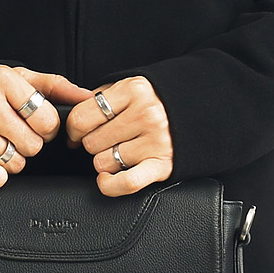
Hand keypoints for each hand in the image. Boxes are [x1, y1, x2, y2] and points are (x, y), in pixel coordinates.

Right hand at [0, 65, 94, 186]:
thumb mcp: (24, 81)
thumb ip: (58, 88)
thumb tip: (90, 98)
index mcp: (3, 80)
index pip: (47, 120)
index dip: (47, 127)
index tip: (34, 122)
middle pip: (33, 144)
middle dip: (29, 143)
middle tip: (14, 132)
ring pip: (15, 163)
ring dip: (13, 158)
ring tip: (0, 142)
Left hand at [64, 76, 173, 195]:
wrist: (201, 110)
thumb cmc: (157, 102)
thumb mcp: (130, 87)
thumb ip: (102, 98)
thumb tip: (72, 125)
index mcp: (134, 91)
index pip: (81, 117)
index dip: (74, 129)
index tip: (78, 132)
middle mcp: (146, 115)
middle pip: (91, 142)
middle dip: (93, 143)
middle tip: (107, 140)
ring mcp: (156, 141)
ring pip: (103, 163)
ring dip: (106, 161)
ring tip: (121, 151)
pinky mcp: (163, 165)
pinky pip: (127, 182)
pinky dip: (111, 185)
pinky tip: (107, 179)